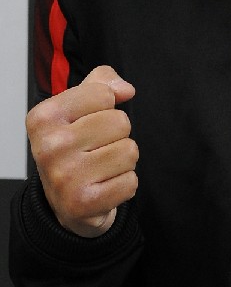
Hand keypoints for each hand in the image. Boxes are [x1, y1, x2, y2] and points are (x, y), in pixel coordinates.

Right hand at [26, 66, 137, 237]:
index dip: (106, 107)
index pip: (104, 94)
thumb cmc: (74, 147)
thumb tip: (126, 90)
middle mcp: (49, 147)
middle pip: (120, 122)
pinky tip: (103, 186)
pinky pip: (130, 182)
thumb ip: (103, 82)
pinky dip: (124, 184)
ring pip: (129, 151)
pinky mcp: (82, 203)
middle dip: (117, 135)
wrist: (65, 201)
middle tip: (96, 149)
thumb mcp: (80, 106)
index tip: (87, 122)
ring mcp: (65, 177)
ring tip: (101, 167)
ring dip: (123, 160)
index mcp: (43, 118)